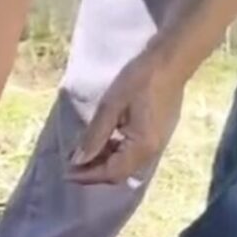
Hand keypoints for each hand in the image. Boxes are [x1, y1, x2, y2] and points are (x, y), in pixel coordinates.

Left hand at [67, 49, 184, 184]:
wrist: (170, 61)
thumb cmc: (139, 80)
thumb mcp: (110, 106)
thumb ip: (94, 136)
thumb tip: (78, 160)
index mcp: (142, 146)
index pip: (111, 172)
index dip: (87, 176)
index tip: (66, 174)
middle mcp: (152, 151)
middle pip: (119, 173)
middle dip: (94, 172)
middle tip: (71, 165)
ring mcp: (157, 144)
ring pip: (125, 164)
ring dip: (103, 162)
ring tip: (82, 153)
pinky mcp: (157, 136)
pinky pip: (133, 153)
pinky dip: (115, 152)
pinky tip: (101, 143)